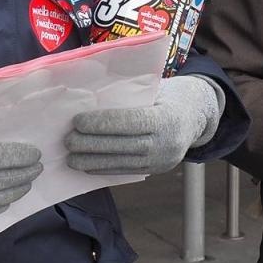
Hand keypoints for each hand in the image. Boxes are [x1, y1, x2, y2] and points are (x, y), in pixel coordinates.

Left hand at [65, 75, 223, 175]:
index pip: (131, 122)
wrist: (194, 117)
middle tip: (67, 140)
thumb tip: (91, 96)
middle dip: (91, 145)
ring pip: (122, 163)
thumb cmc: (167, 97)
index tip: (78, 122)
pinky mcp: (156, 170)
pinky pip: (126, 172)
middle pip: (123, 146)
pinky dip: (104, 169)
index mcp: (167, 117)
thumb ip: (130, 95)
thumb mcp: (155, 90)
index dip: (103, 123)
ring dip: (93, 162)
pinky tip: (86, 166)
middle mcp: (166, 143)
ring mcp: (162, 160)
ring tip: (71, 158)